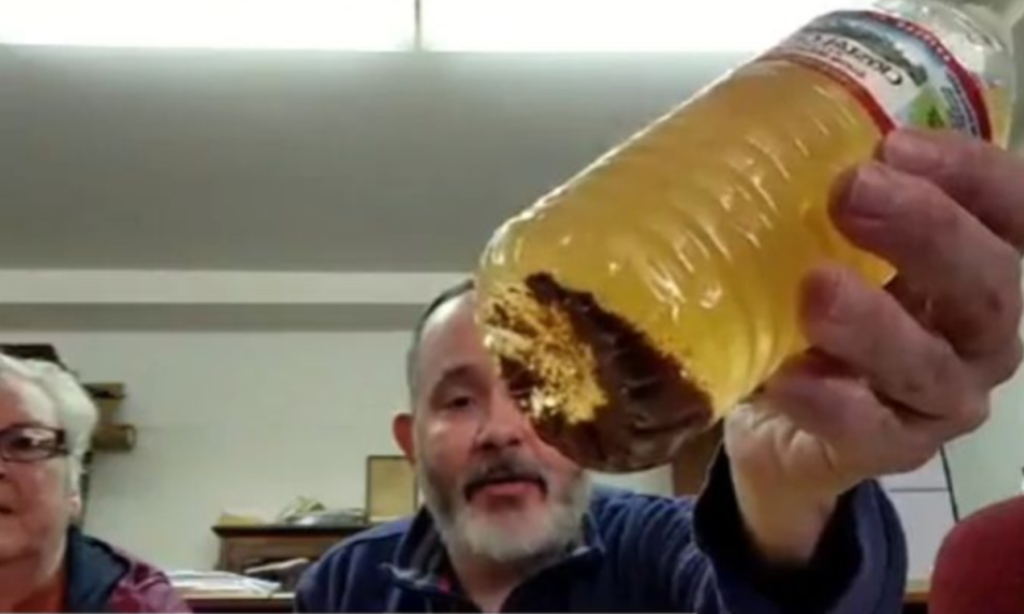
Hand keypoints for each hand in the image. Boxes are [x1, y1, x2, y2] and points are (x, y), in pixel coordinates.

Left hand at [725, 129, 1023, 564]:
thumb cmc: (811, 314)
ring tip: (817, 288)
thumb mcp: (822, 246)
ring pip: (932, 364)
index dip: (972, 173)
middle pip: (993, 285)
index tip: (897, 143)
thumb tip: (771, 127)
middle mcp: (977, 333)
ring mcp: (939, 399)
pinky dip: (830, 400)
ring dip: (877, 322)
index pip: (1011, 213)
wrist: (778, 422)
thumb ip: (824, 202)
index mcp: (974, 267)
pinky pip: (868, 428)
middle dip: (930, 232)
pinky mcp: (891, 449)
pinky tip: (787, 374)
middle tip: (851, 191)